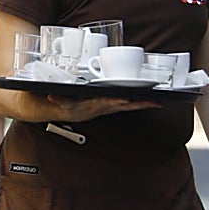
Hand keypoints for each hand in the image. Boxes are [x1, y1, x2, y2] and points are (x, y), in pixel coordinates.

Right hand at [45, 95, 161, 121]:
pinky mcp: (114, 105)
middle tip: (152, 102)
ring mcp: (111, 107)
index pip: (106, 102)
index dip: (115, 101)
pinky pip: (129, 105)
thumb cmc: (70, 104)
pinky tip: (149, 101)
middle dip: (137, 104)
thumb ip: (58, 99)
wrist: (72, 113)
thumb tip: (51, 95)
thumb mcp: (62, 102)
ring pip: (129, 106)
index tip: (124, 99)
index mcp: (94, 104)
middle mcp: (105, 107)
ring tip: (156, 101)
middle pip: (123, 105)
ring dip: (143, 104)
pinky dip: (139, 103)